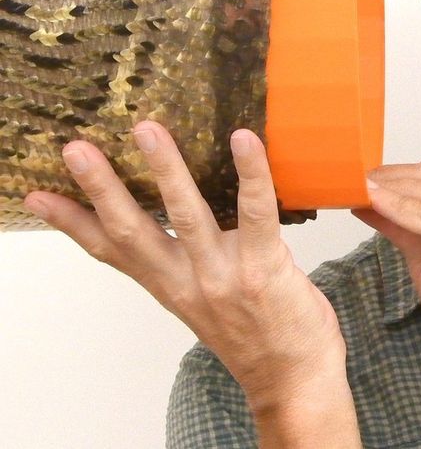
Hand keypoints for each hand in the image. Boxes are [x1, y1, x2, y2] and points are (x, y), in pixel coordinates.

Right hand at [23, 122, 357, 436]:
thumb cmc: (262, 335)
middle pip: (132, 230)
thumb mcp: (209, 301)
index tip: (37, 196)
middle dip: (101, 188)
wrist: (295, 380)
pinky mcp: (262, 267)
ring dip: (165, 169)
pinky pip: (255, 211)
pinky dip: (251, 172)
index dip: (73, 224)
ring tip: (146, 129)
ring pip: (185, 214)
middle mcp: (186, 282)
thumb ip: (194, 262)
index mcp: (170, 286)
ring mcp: (222, 275)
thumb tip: (194, 214)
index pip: (111, 251)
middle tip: (76, 149)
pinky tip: (244, 139)